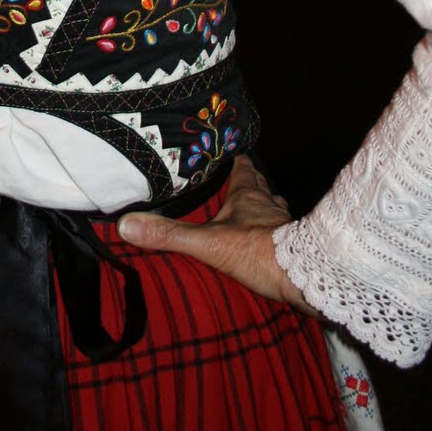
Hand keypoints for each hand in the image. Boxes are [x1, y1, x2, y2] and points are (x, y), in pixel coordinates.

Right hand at [117, 155, 317, 317]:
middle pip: (258, 186)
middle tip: (234, 181)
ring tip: (247, 212)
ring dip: (261, 208)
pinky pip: (282, 231)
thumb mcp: (207, 243)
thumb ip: (169, 235)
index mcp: (248, 195)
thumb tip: (127, 225)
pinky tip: (265, 242)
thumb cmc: (258, 251)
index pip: (242, 167)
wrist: (303, 278)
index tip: (226, 152)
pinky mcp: (296, 245)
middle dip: (247, 183)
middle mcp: (269, 204)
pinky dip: (272, 231)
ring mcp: (284, 224)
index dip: (235, 159)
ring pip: (272, 208)